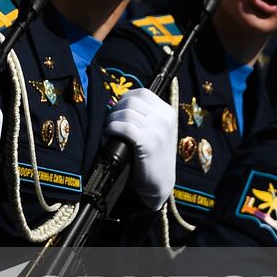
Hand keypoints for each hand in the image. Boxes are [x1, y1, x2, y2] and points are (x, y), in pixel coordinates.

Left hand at [105, 88, 175, 208]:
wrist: (159, 183)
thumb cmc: (152, 157)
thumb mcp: (155, 131)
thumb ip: (144, 115)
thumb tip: (117, 102)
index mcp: (167, 112)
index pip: (142, 93)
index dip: (124, 99)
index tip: (117, 110)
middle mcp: (165, 118)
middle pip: (131, 101)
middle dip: (115, 110)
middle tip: (110, 122)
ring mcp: (158, 130)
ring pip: (125, 113)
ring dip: (111, 120)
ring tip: (109, 130)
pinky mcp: (149, 142)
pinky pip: (124, 127)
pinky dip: (112, 129)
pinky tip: (109, 135)